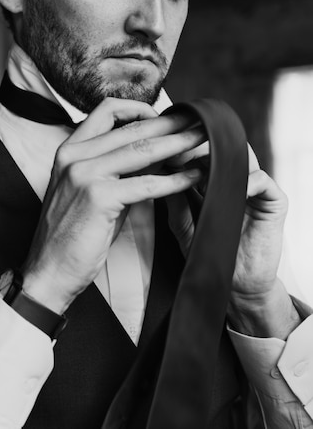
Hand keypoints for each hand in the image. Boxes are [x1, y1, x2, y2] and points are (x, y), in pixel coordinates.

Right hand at [21, 98, 204, 313]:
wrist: (49, 270)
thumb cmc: (74, 233)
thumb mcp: (94, 190)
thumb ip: (120, 168)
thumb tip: (159, 151)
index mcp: (70, 149)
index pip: (106, 110)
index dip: (140, 108)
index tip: (165, 116)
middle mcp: (74, 155)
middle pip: (131, 128)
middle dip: (170, 124)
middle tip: (198, 122)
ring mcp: (83, 174)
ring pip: (141, 150)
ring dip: (178, 144)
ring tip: (203, 141)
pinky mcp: (97, 197)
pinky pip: (146, 184)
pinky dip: (174, 180)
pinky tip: (193, 178)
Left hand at [167, 137, 299, 338]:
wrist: (237, 286)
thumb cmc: (210, 253)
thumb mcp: (184, 227)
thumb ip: (175, 203)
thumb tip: (161, 175)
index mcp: (216, 182)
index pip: (204, 154)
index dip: (185, 150)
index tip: (165, 151)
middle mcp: (237, 180)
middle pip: (223, 151)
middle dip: (201, 150)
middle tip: (181, 152)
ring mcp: (256, 189)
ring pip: (243, 159)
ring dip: (222, 161)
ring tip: (202, 168)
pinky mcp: (274, 202)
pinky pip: (262, 181)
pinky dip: (245, 180)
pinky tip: (228, 189)